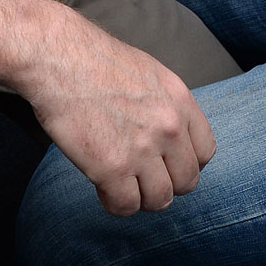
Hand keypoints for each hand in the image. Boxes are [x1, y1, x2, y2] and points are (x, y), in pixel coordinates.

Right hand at [19, 3, 217, 216]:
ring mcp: (143, 149)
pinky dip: (115, 204)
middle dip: (165, 184)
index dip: (186, 163)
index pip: (206, 151)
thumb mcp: (148, 74)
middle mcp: (169, 126)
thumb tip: (169, 136)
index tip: (168, 165)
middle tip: (142, 178)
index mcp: (180, 101)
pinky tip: (103, 187)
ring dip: (141, 198)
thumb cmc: (95, 61)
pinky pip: (126, 206)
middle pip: (187, 181)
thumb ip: (165, 106)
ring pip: (160, 200)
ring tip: (122, 184)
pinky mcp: (112, 168)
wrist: (59, 58)